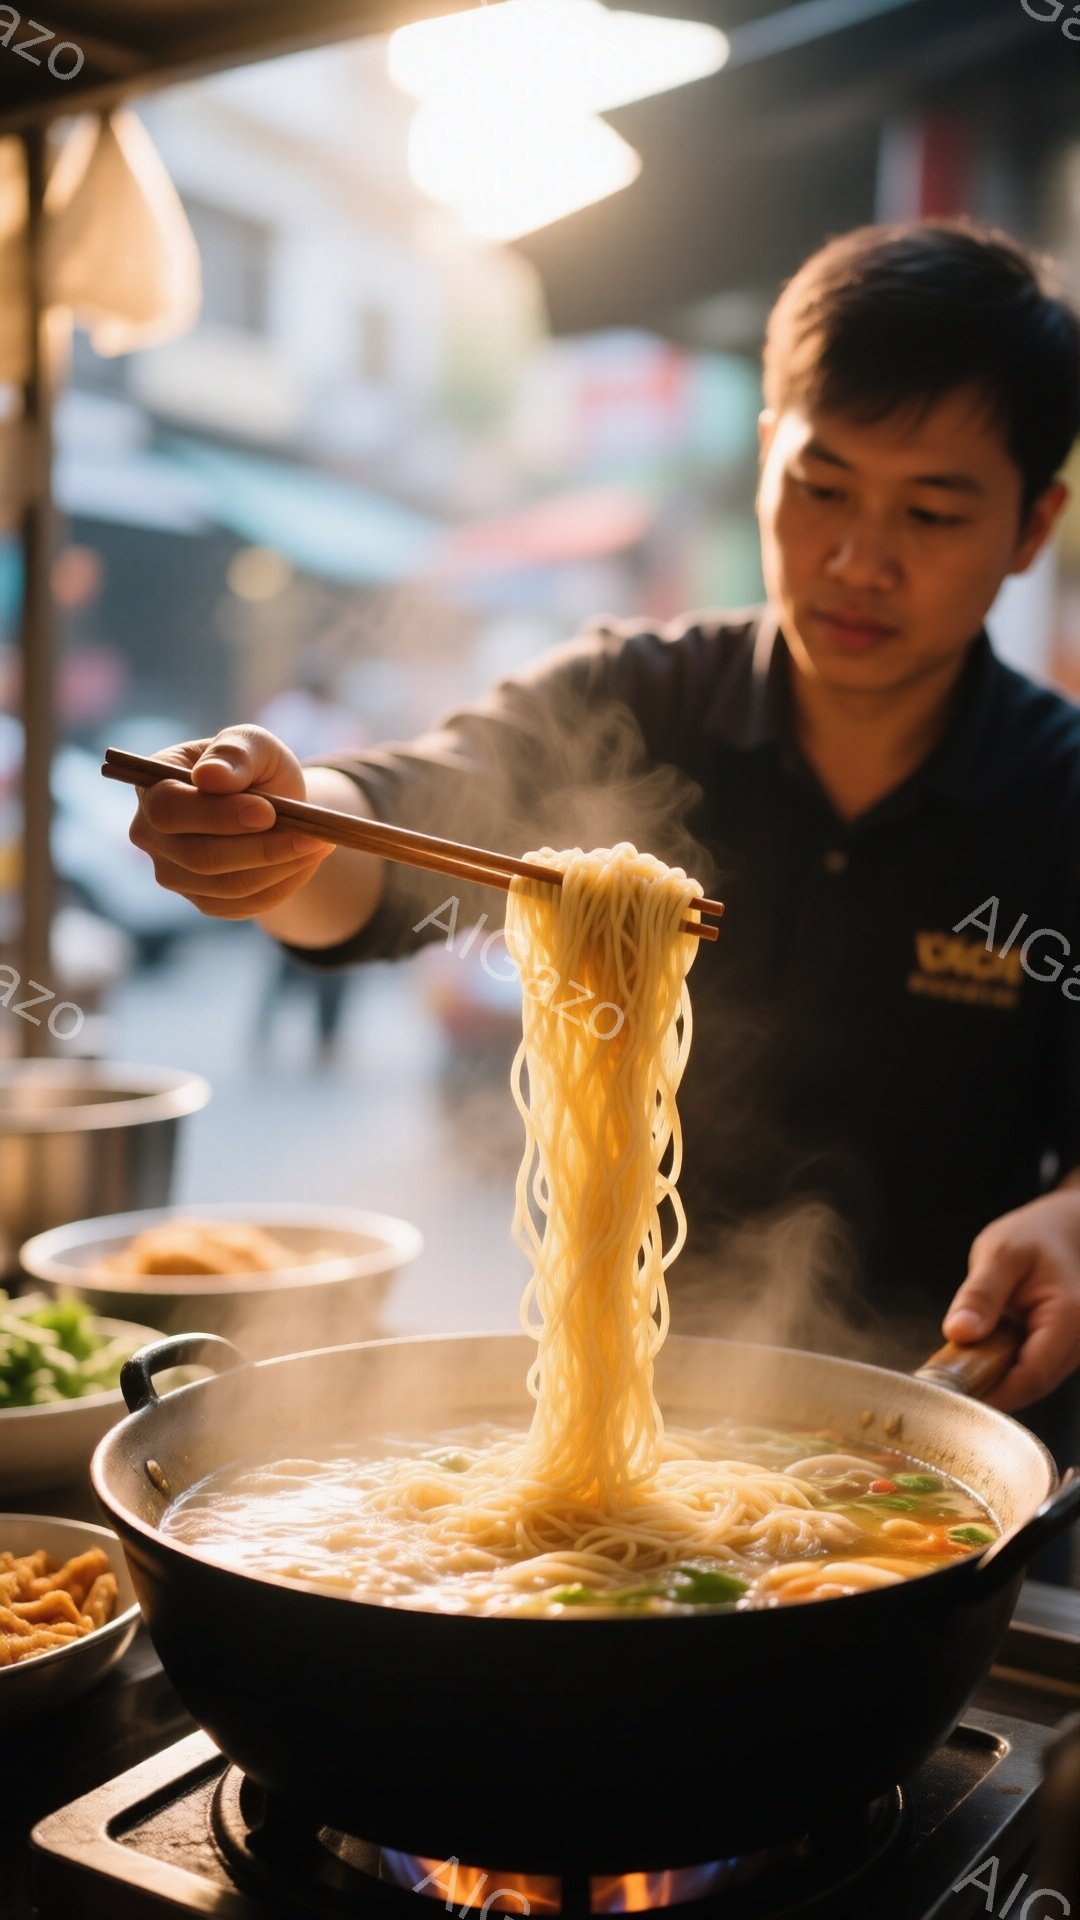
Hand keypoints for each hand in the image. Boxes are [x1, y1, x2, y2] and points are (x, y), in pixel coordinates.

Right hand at [128, 725, 334, 919]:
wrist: (273, 807)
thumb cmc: (255, 768)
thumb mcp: (255, 744)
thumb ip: (235, 753)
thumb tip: (209, 776)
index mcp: (152, 786)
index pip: (169, 810)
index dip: (218, 815)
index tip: (268, 812)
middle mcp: (151, 834)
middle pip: (199, 857)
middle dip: (261, 848)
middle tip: (313, 836)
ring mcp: (173, 873)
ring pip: (227, 886)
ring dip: (280, 867)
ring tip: (319, 843)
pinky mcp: (204, 900)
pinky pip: (245, 904)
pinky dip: (282, 884)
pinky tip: (305, 860)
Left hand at [943, 1190, 1079, 1411]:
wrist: (1065, 1228)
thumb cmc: (1036, 1235)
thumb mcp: (1000, 1254)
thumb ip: (980, 1295)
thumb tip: (958, 1333)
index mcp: (1070, 1318)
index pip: (1032, 1377)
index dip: (992, 1394)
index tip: (954, 1395)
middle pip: (1033, 1384)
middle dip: (992, 1386)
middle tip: (949, 1377)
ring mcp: (1076, 1347)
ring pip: (1034, 1380)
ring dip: (999, 1375)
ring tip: (965, 1358)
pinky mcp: (1065, 1348)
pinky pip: (1034, 1368)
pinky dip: (1008, 1364)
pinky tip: (986, 1348)